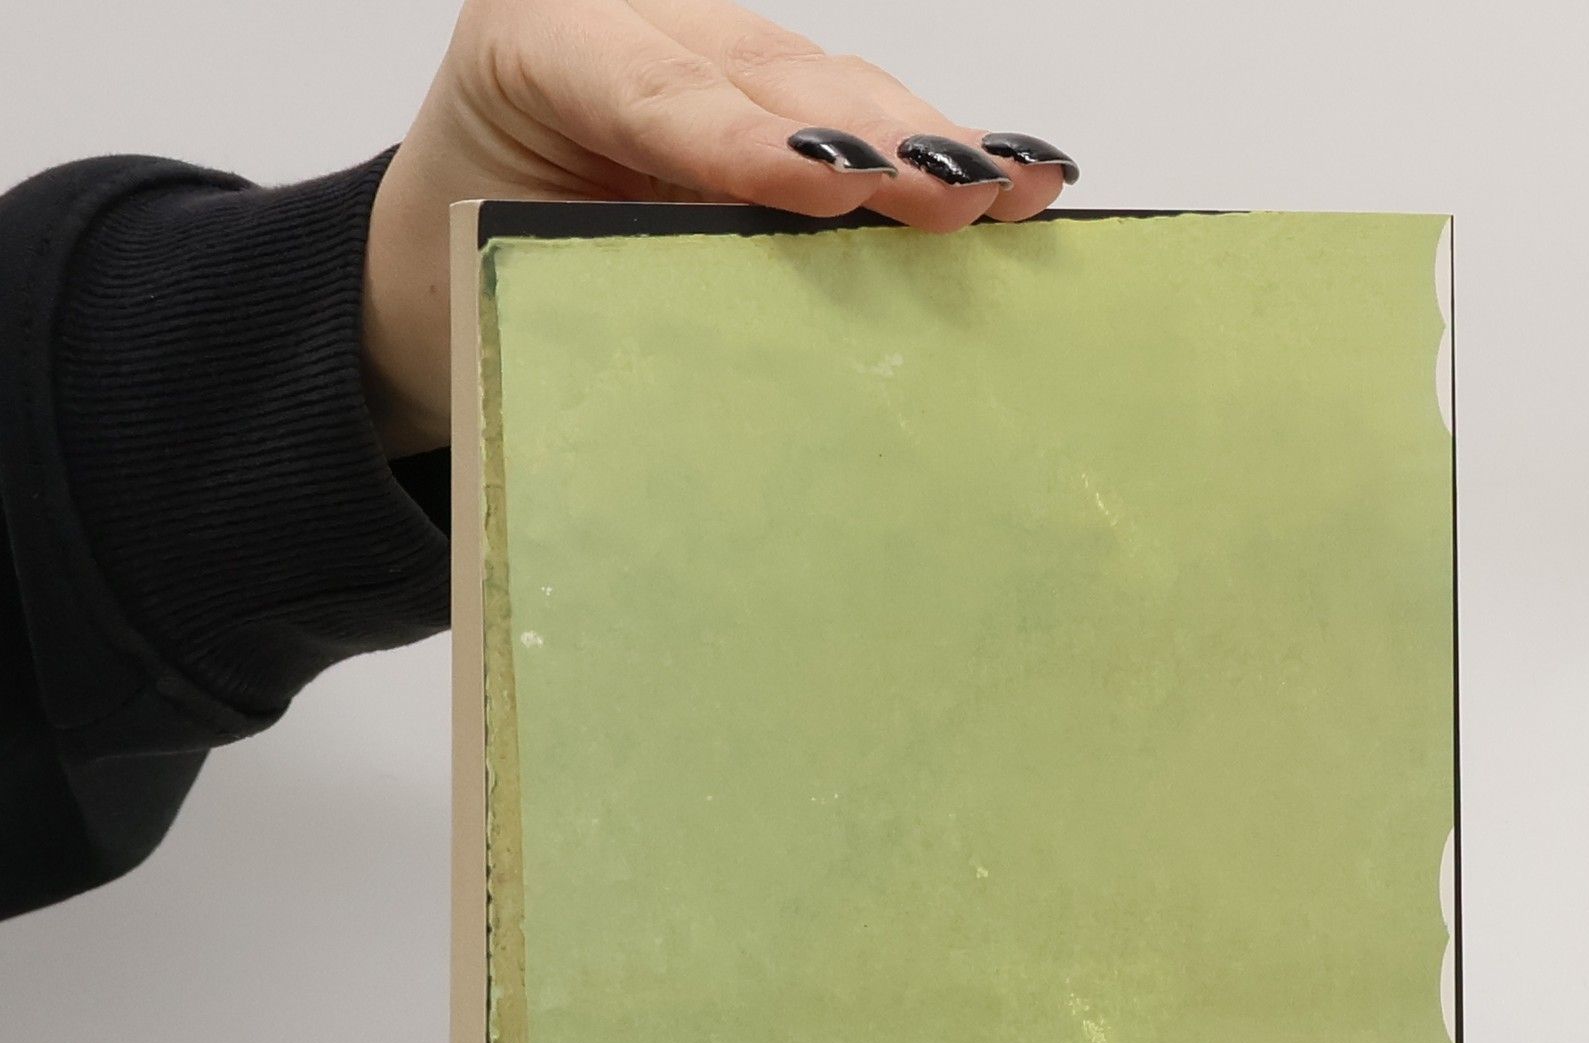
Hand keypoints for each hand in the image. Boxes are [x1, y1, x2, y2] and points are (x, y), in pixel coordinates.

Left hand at [363, 0, 1077, 454]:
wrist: (446, 260)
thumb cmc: (480, 276)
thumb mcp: (529, 279)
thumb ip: (631, 272)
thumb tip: (773, 339)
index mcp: (535, 45)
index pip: (659, 93)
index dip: (753, 141)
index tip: (837, 187)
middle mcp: (629, 20)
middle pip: (770, 75)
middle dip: (875, 137)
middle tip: (960, 192)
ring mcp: (704, 44)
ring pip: (830, 84)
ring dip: (929, 144)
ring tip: (1017, 183)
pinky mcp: (758, 85)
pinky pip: (848, 109)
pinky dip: (928, 150)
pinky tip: (1012, 170)